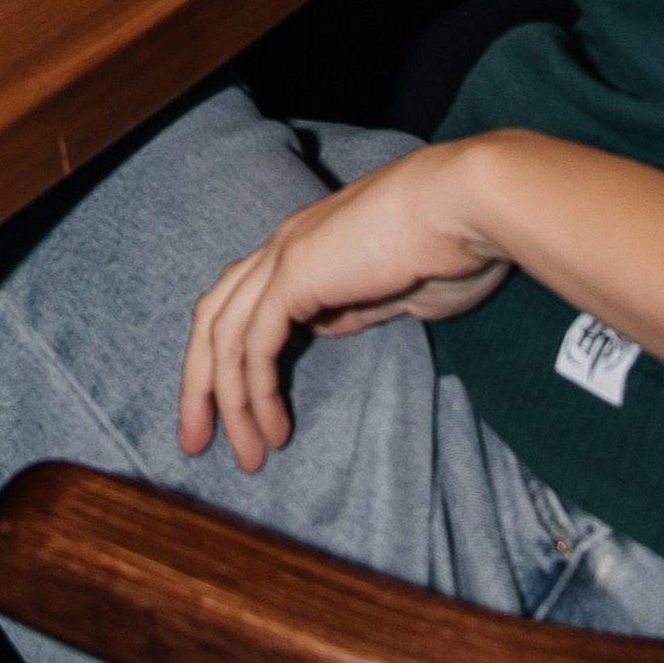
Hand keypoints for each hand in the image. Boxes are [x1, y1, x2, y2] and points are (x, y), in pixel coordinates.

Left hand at [180, 143, 511, 471]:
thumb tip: (326, 324)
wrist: (467, 206)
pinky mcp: (296, 273)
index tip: (235, 416)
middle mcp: (285, 245)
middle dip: (199, 384)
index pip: (242, 303)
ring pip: (224, 335)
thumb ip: (354, 307)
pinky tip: (272, 427)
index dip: (229, 359)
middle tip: (196, 442)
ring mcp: (286, 254)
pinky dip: (254, 391)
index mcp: (307, 247)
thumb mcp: (394, 292)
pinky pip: (255, 343)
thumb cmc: (451, 246)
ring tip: (247, 456)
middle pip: (214, 317)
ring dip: (228, 402)